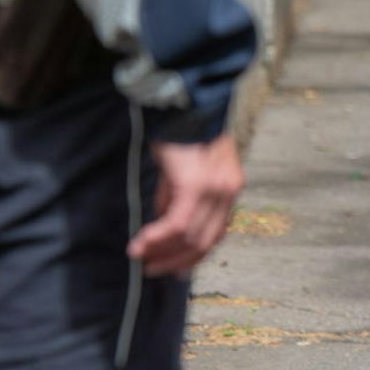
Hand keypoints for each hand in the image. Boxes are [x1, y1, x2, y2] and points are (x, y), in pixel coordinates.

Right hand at [129, 134, 244, 274]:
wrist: (183, 99)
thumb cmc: (180, 129)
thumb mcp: (183, 167)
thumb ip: (177, 194)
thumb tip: (163, 218)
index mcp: (230, 187)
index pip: (216, 233)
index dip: (194, 255)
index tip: (174, 270)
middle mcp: (228, 190)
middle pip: (207, 242)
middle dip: (177, 260)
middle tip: (152, 270)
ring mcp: (215, 189)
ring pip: (191, 237)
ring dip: (163, 252)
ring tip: (140, 258)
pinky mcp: (196, 185)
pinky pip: (177, 224)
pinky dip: (156, 239)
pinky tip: (139, 245)